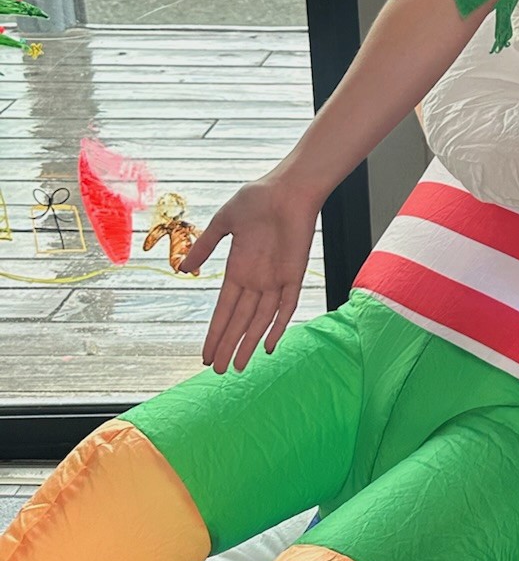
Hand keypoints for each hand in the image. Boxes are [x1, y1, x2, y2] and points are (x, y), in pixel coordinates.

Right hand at [184, 172, 320, 374]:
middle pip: (239, 321)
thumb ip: (205, 247)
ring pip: (260, 320)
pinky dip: (278, 326)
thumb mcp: (223, 223)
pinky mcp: (295, 275)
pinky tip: (269, 346)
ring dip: (249, 343)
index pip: (223, 310)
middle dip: (229, 346)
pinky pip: (287, 306)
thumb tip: (182, 269)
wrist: (288, 188)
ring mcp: (275, 279)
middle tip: (217, 371)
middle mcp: (256, 280)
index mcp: (238, 269)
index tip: (205, 353)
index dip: (215, 332)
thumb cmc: (257, 199)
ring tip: (238, 367)